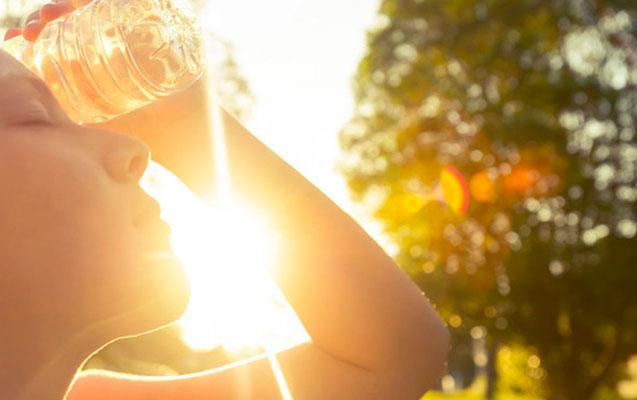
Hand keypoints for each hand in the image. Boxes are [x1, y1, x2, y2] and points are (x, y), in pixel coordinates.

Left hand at [3, 0, 213, 195]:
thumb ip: (68, 124)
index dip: (35, 35)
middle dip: (46, 17)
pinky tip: (84, 4)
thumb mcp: (92, 127)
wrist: (185, 132)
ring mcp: (137, 32)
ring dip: (70, 3)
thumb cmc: (144, 134)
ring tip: (51, 14)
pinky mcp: (161, 23)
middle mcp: (115, 43)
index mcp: (98, 62)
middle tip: (32, 31)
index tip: (15, 41)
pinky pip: (137, 2)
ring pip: (97, 6)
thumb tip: (31, 126)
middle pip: (74, 18)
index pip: (61, 40)